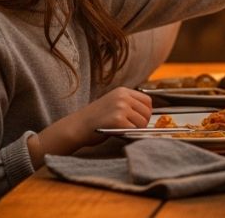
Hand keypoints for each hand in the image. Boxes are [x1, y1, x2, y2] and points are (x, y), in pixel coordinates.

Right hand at [37, 87, 151, 155]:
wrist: (76, 126)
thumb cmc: (94, 119)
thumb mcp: (112, 104)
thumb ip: (128, 105)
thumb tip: (148, 115)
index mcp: (122, 91)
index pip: (147, 101)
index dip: (146, 112)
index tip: (139, 120)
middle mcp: (123, 97)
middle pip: (147, 112)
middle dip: (142, 123)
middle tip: (130, 128)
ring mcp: (121, 107)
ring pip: (142, 122)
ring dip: (136, 129)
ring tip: (122, 130)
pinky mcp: (118, 120)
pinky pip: (134, 130)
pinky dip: (129, 134)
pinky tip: (118, 133)